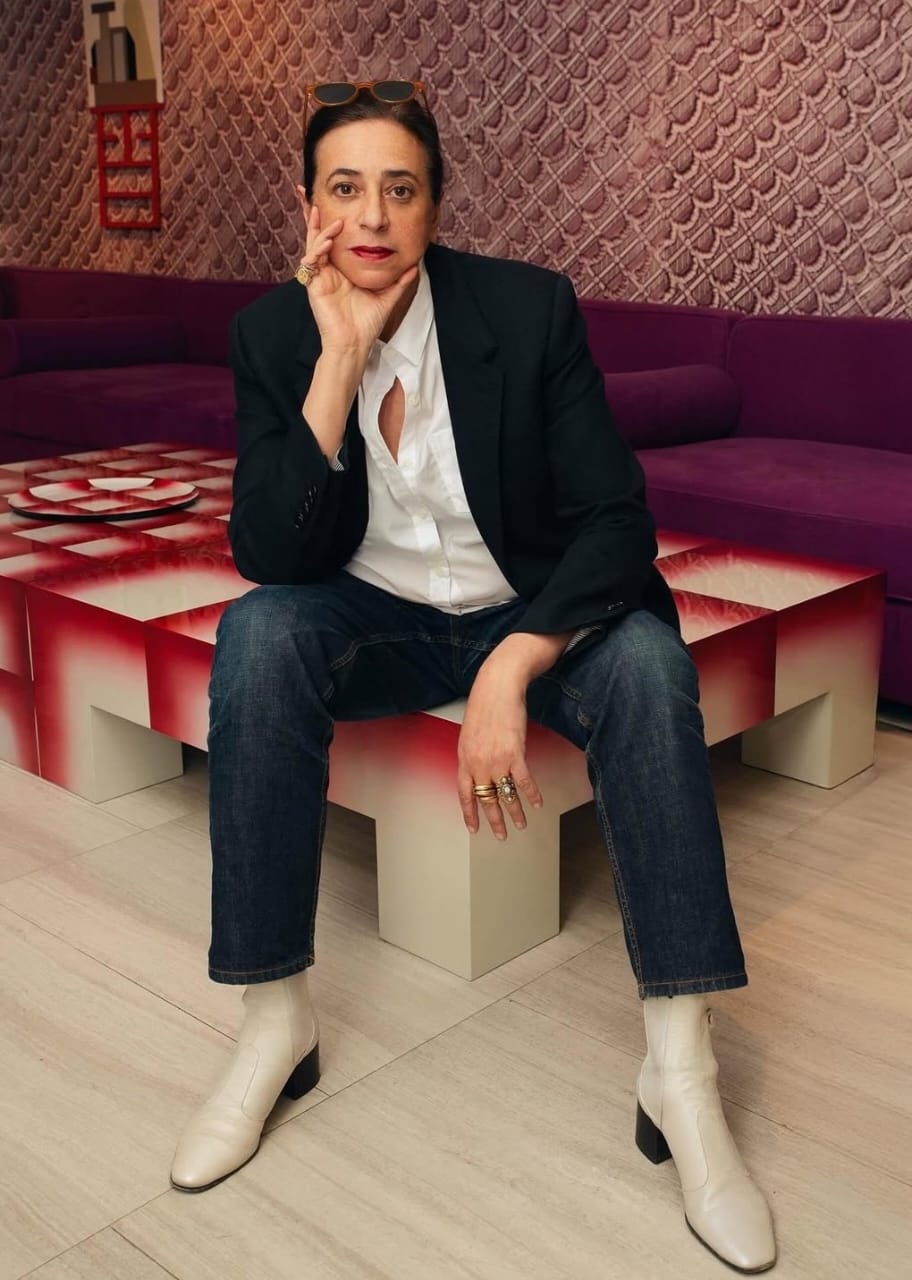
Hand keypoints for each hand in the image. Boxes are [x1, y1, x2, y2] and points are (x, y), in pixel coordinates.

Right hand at [299, 205, 417, 356]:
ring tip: (332, 221)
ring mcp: (319, 278)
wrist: (355, 344)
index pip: (332, 240)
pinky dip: (318, 249)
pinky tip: (328, 241)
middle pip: (316, 236)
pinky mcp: (314, 286)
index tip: (333, 204)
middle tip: (308, 193)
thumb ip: (400, 281)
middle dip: (311, 215)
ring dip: (320, 230)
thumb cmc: (366, 325)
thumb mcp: (387, 296)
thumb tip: (415, 266)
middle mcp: (327, 271)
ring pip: (313, 245)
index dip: (329, 222)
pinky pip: (311, 262)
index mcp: (341, 270)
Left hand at [457, 663, 542, 840]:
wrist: (497, 687)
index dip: (470, 813)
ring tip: (521, 824)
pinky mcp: (514, 754)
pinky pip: (523, 782)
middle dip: (494, 820)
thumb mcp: (470, 733)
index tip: (474, 828)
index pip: (465, 794)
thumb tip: (482, 770)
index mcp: (464, 759)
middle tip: (501, 835)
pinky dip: (532, 794)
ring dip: (515, 812)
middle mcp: (478, 764)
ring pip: (505, 795)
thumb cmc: (485, 706)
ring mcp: (495, 760)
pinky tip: (538, 803)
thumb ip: (474, 755)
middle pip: (486, 799)